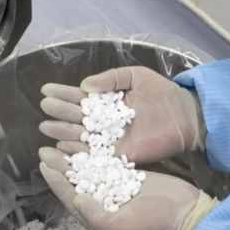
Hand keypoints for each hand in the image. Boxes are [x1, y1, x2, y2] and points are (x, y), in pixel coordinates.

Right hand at [39, 66, 204, 163]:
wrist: (184, 115)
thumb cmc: (162, 92)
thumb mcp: (135, 75)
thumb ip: (111, 79)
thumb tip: (84, 86)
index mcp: (106, 101)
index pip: (80, 97)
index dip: (63, 94)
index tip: (46, 91)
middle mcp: (105, 121)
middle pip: (77, 117)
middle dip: (60, 112)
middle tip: (45, 109)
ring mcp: (110, 138)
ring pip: (82, 136)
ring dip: (64, 132)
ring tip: (48, 128)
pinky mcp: (119, 154)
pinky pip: (96, 154)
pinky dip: (79, 152)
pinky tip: (63, 148)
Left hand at [39, 147, 217, 229]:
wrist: (189, 215)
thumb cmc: (157, 226)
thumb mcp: (126, 229)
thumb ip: (99, 218)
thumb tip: (77, 200)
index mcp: (99, 220)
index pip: (72, 199)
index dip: (57, 182)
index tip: (44, 164)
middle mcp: (104, 205)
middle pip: (77, 183)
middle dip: (62, 166)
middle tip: (46, 148)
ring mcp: (117, 190)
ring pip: (90, 172)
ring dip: (76, 157)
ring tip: (61, 140)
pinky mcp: (129, 178)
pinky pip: (108, 165)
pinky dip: (96, 154)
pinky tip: (87, 139)